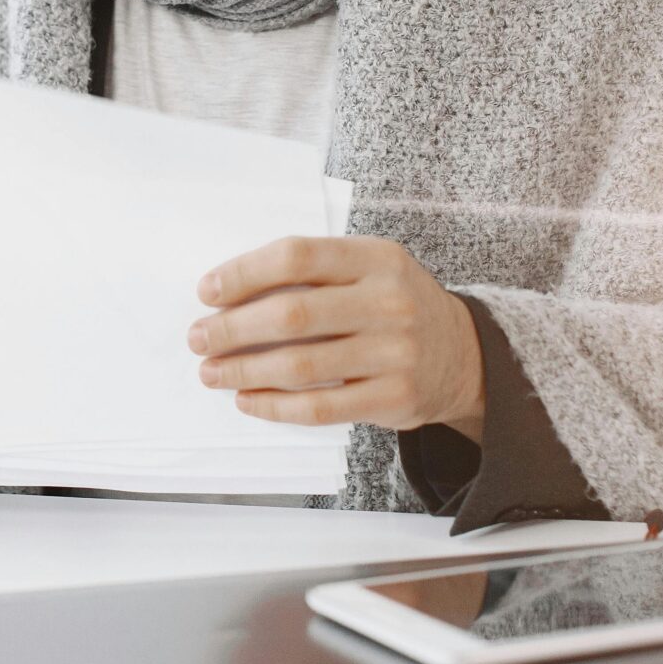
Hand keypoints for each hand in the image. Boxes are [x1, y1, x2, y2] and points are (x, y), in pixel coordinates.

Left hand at [189, 236, 483, 437]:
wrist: (464, 355)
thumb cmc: (394, 305)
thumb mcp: (369, 269)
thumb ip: (314, 272)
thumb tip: (229, 295)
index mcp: (376, 257)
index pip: (297, 256)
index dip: (244, 273)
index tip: (206, 291)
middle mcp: (388, 301)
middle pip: (292, 314)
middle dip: (232, 329)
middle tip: (198, 338)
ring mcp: (395, 352)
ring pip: (300, 365)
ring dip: (244, 370)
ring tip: (211, 371)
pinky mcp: (393, 397)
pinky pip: (320, 407)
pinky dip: (274, 406)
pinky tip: (247, 399)